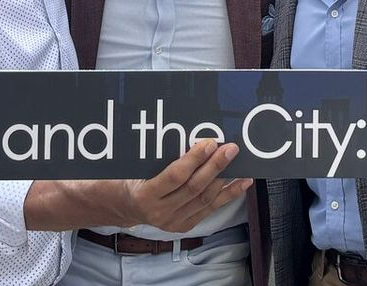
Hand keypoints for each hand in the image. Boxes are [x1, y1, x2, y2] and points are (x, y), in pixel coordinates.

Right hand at [119, 139, 251, 231]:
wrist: (127, 205)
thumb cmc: (134, 179)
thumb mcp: (141, 166)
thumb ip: (163, 157)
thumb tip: (194, 141)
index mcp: (146, 194)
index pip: (175, 176)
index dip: (194, 159)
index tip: (208, 144)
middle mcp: (160, 212)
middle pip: (194, 188)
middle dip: (215, 166)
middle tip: (229, 149)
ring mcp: (173, 222)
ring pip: (205, 200)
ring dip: (225, 180)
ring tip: (239, 165)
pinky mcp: (184, 226)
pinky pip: (210, 209)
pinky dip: (227, 195)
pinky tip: (240, 184)